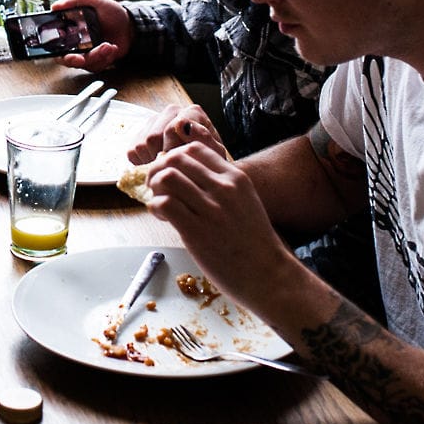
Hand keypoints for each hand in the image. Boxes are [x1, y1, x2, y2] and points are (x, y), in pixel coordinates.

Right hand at [51, 0, 131, 71]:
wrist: (130, 24)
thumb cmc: (111, 12)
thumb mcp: (93, 0)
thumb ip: (74, 0)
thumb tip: (55, 6)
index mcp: (69, 29)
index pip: (54, 43)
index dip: (54, 50)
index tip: (62, 49)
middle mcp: (75, 43)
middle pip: (66, 59)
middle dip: (73, 60)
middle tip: (81, 58)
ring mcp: (86, 53)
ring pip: (84, 63)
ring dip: (96, 56)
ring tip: (108, 46)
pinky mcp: (97, 61)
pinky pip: (97, 66)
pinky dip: (105, 58)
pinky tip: (112, 48)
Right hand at [128, 103, 222, 165]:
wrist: (198, 171)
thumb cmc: (208, 162)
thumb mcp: (214, 154)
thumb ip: (203, 138)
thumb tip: (180, 125)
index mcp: (192, 112)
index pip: (173, 128)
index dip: (175, 150)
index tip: (183, 162)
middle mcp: (172, 111)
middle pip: (154, 137)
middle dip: (164, 157)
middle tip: (176, 168)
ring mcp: (154, 121)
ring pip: (142, 145)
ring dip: (154, 162)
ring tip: (169, 166)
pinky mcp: (139, 134)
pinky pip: (133, 152)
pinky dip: (144, 164)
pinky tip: (159, 165)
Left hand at [142, 134, 293, 307]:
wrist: (268, 275)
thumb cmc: (253, 242)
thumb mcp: (244, 202)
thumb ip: (220, 186)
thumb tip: (186, 175)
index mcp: (236, 178)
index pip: (194, 149)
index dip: (174, 157)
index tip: (171, 173)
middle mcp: (223, 188)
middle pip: (175, 158)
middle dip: (158, 170)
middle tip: (156, 187)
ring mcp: (211, 209)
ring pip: (167, 177)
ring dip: (155, 188)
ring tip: (160, 204)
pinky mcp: (196, 231)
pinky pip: (164, 203)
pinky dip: (155, 207)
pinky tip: (163, 218)